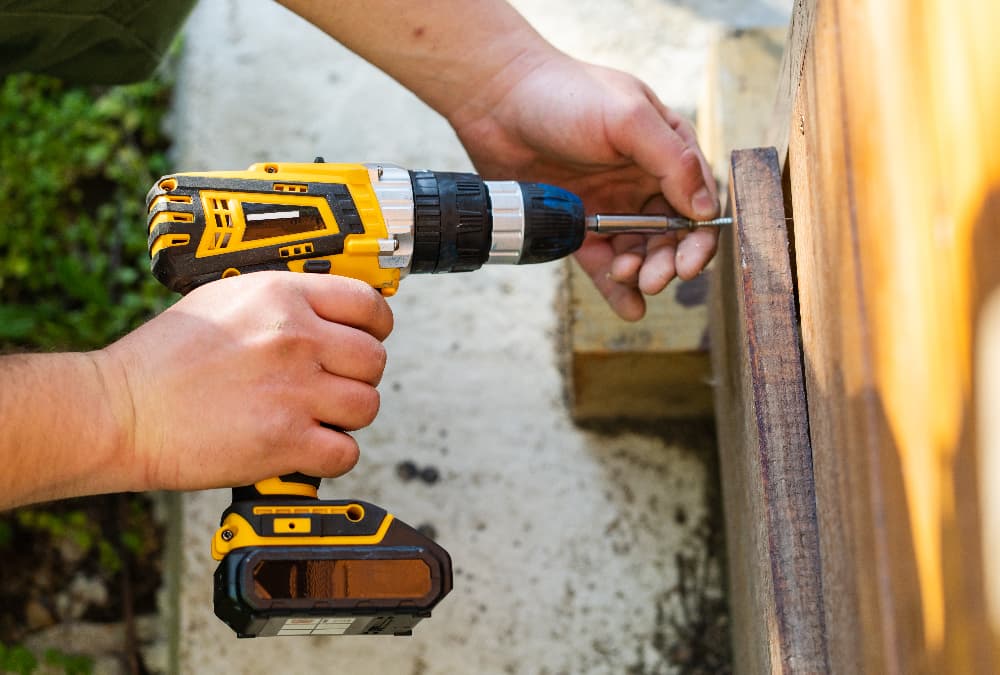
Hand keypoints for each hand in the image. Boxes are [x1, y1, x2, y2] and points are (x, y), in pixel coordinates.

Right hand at [98, 272, 392, 491]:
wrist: (121, 411)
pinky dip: (330, 456)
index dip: (375, 326)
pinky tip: (302, 447)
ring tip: (311, 416)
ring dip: (345, 416)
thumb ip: (284, 303)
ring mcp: (295, 390)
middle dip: (356, 376)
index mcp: (282, 296)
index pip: (368, 304)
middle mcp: (296, 338)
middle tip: (327, 385)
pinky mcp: (286, 440)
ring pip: (367, 405)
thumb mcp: (226, 299)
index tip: (367, 337)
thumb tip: (331, 316)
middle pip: (373, 360)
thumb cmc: (163, 359)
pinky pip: (346, 452)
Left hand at [449, 52, 719, 319]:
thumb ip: (672, 160)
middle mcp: (642, 181)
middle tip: (656, 278)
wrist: (496, 101)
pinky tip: (629, 308)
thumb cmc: (565, 94)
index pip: (698, 201)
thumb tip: (704, 210)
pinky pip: (601, 262)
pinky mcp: (576, 226)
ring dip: (642, 273)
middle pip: (672, 235)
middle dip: (669, 261)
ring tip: (631, 279)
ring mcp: (609, 205)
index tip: (690, 263)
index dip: (699, 236)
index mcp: (666, 149)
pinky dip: (616, 288)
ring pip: (638, 253)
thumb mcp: (627, 118)